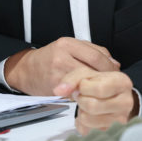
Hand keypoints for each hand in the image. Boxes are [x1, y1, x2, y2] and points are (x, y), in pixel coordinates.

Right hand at [3, 38, 118, 96]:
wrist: (25, 71)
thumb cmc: (49, 59)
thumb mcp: (68, 47)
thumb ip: (92, 51)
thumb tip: (114, 63)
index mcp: (67, 43)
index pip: (96, 55)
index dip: (110, 66)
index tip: (116, 72)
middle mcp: (61, 56)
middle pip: (93, 68)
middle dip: (107, 77)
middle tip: (113, 84)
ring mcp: (57, 73)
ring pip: (87, 82)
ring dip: (97, 88)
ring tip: (103, 91)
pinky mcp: (54, 88)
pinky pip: (77, 93)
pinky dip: (86, 95)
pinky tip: (90, 97)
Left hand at [54, 69, 135, 134]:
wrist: (114, 93)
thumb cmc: (100, 81)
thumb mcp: (87, 73)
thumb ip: (72, 79)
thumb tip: (59, 90)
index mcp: (122, 83)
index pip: (99, 89)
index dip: (84, 88)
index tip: (82, 85)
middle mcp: (125, 102)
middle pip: (93, 106)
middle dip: (80, 100)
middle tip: (80, 95)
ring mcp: (119, 118)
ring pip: (89, 120)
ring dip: (80, 111)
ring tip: (84, 103)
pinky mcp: (110, 129)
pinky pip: (87, 130)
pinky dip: (81, 122)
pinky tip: (86, 113)